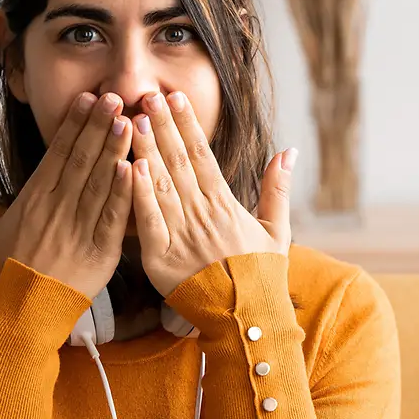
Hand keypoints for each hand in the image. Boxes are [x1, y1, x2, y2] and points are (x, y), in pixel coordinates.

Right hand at [0, 91, 134, 297]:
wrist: (15, 322)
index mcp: (31, 200)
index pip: (57, 153)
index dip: (74, 124)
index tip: (87, 97)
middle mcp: (56, 210)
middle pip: (82, 160)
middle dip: (99, 125)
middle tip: (114, 95)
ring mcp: (78, 231)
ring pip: (100, 183)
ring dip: (115, 150)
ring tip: (129, 120)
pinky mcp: (99, 254)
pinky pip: (112, 218)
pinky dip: (123, 192)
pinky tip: (132, 168)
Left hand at [128, 90, 294, 296]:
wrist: (247, 324)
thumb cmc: (261, 278)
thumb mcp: (276, 231)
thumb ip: (278, 188)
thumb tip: (288, 150)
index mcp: (226, 205)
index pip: (203, 155)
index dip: (187, 124)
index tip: (175, 97)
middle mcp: (203, 215)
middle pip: (178, 162)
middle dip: (161, 126)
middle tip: (146, 95)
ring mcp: (182, 237)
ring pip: (161, 185)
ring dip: (145, 151)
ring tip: (130, 121)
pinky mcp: (162, 260)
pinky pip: (149, 222)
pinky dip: (140, 194)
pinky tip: (129, 168)